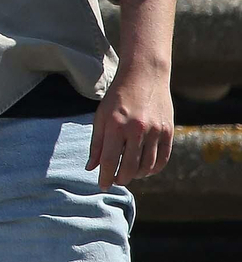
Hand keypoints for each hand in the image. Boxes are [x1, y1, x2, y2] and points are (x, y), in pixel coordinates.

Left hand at [88, 66, 174, 189]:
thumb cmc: (118, 97)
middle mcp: (137, 130)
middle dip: (121, 178)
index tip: (102, 185)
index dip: (105, 176)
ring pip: (147, 166)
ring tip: (129, 174)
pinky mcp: (169, 131)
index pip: (110, 160)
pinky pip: (162, 159)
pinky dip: (153, 169)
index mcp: (116, 125)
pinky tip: (145, 169)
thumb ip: (96, 143)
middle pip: (130, 167)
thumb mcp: (101, 116)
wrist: (144, 76)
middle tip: (116, 181)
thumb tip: (91, 168)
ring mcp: (155, 131)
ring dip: (137, 175)